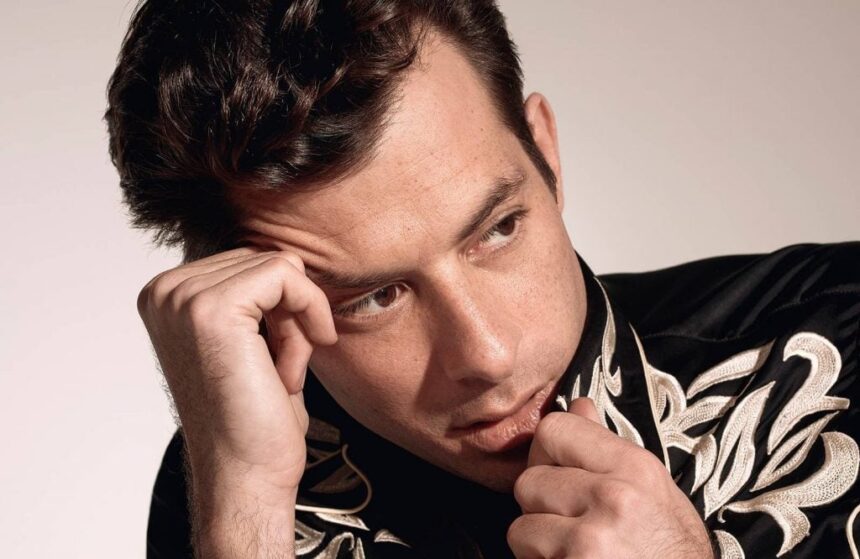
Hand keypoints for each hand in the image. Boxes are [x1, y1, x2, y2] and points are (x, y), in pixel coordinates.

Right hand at [137, 248, 336, 553]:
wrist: (246, 475)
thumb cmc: (255, 418)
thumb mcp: (250, 340)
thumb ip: (256, 296)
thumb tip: (287, 257)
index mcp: (166, 296)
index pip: (250, 262)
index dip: (280, 310)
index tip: (273, 364)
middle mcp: (164, 291)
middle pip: (265, 260)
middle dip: (290, 314)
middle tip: (280, 372)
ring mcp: (182, 298)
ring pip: (281, 267)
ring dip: (298, 323)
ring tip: (279, 375)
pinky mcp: (212, 309)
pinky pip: (287, 275)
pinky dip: (309, 314)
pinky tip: (292, 369)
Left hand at [508, 398, 712, 558]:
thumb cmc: (675, 556)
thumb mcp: (657, 494)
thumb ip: (610, 450)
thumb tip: (578, 407)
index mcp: (635, 468)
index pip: (554, 429)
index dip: (547, 454)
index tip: (558, 473)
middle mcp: (613, 498)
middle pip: (529, 481)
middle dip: (541, 507)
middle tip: (571, 527)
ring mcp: (589, 540)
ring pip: (521, 528)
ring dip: (540, 545)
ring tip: (575, 554)